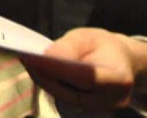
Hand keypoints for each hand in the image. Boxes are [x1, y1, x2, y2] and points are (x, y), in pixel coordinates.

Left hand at [25, 27, 146, 111]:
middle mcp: (113, 100)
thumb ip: (70, 47)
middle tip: (25, 57)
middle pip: (72, 92)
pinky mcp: (88, 111)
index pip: (86, 78)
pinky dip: (50, 84)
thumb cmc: (104, 47)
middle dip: (45, 75)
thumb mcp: (89, 37)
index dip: (59, 70)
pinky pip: (64, 98)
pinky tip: (38, 69)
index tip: (35, 58)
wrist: (121, 63)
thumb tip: (48, 57)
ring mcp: (101, 109)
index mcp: (120, 78)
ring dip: (44, 80)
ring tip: (28, 60)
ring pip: (65, 97)